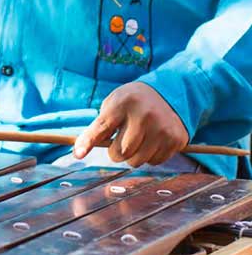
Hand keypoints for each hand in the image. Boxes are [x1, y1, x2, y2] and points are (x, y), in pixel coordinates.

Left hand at [73, 82, 188, 166]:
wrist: (169, 92)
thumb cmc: (132, 103)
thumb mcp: (113, 105)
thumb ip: (99, 127)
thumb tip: (79, 153)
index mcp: (124, 102)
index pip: (101, 128)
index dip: (87, 143)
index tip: (77, 154)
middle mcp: (145, 115)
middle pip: (119, 153)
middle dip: (115, 152)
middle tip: (121, 141)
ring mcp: (162, 128)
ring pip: (136, 161)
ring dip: (132, 156)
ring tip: (137, 140)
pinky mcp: (176, 139)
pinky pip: (154, 162)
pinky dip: (149, 156)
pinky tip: (152, 141)